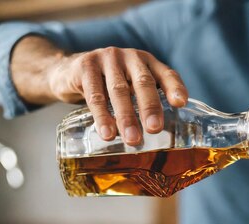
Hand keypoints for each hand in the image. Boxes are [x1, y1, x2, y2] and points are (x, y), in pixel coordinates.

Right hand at [48, 47, 187, 144]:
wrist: (67, 71)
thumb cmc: (107, 84)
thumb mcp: (129, 87)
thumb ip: (144, 102)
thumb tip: (163, 140)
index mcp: (147, 63)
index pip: (166, 73)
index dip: (175, 87)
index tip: (181, 103)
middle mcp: (130, 57)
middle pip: (143, 82)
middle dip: (150, 107)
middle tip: (154, 129)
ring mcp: (107, 59)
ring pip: (119, 90)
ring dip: (126, 117)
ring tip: (132, 139)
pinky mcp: (85, 66)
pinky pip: (95, 94)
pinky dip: (102, 115)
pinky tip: (107, 133)